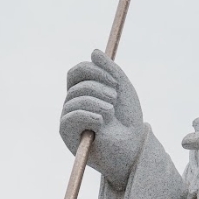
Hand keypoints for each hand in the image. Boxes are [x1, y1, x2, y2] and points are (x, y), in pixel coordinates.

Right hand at [62, 49, 144, 188]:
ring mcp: (68, 117)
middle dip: (100, 88)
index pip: (77, 71)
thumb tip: (93, 51)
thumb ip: (110, 69)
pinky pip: (71, 115)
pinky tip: (101, 124)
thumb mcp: (122, 88)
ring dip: (98, 103)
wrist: (132, 147)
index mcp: (84, 91)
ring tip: (110, 114)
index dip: (94, 70)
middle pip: (77, 83)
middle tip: (115, 99)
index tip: (114, 80)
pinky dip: (89, 116)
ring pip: (75, 98)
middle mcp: (73, 103)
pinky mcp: (67, 133)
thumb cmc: (127, 120)